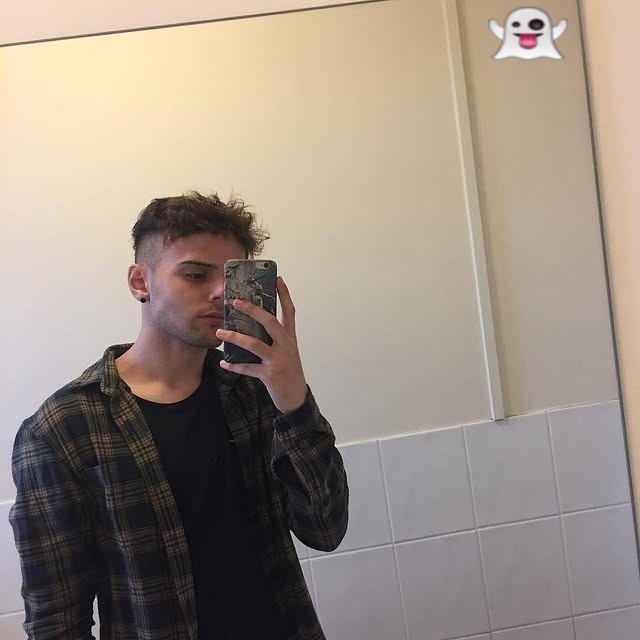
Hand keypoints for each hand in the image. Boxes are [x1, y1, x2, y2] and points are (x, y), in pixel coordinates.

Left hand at [216, 276, 307, 413]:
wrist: (296, 397)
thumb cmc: (288, 370)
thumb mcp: (287, 351)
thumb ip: (275, 337)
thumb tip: (253, 323)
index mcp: (290, 337)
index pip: (289, 311)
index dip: (284, 294)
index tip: (277, 278)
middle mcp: (286, 345)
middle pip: (270, 322)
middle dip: (253, 310)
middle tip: (236, 301)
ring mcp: (278, 360)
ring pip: (255, 344)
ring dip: (236, 337)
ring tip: (220, 332)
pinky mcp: (270, 375)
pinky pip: (248, 368)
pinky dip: (234, 366)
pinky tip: (223, 363)